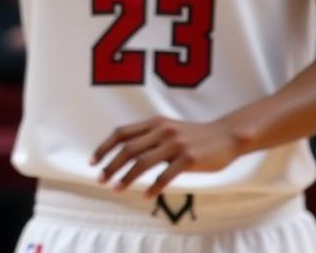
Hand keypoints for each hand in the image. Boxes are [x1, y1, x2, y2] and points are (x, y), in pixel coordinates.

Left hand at [91, 115, 240, 196]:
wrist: (226, 136)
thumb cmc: (193, 136)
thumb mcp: (168, 130)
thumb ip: (149, 137)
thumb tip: (125, 152)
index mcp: (153, 123)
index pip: (121, 133)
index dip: (104, 147)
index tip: (93, 161)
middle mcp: (161, 131)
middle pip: (127, 149)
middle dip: (111, 165)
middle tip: (100, 180)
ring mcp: (175, 144)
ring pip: (142, 162)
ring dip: (126, 178)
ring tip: (116, 189)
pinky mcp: (189, 158)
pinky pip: (166, 175)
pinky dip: (153, 187)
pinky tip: (146, 196)